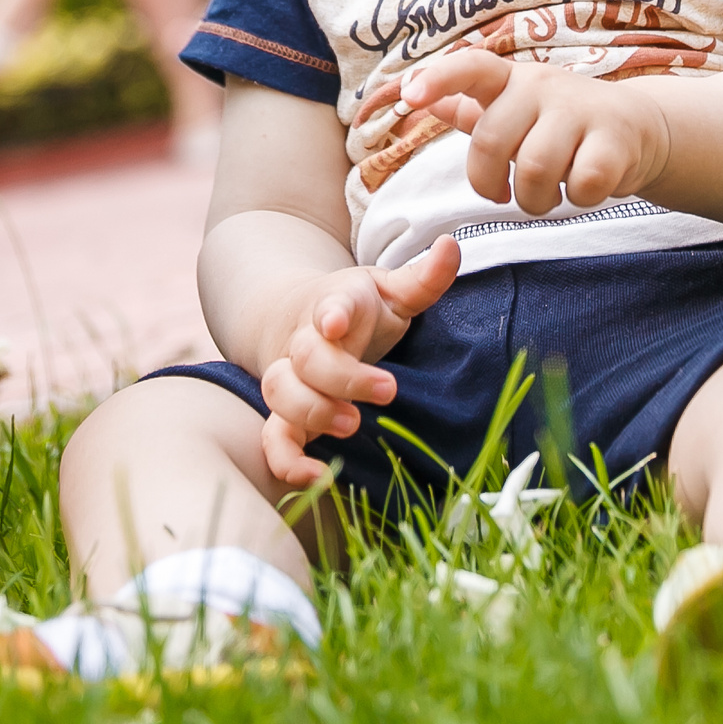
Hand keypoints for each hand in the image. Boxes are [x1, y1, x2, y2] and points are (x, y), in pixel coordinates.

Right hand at [259, 238, 459, 485]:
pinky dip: (287, 461)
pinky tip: (318, 478)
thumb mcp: (390, 289)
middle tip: (387, 390)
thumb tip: (450, 245)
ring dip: (312, 411)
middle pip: (307, 355)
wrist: (299, 320)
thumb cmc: (359, 309)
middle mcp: (305, 340)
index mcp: (336, 304)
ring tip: (352, 426)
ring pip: (279, 392)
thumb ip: (423, 277)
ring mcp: (290, 378)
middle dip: (341, 376)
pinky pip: (273, 438)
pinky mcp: (285, 414)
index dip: (332, 312)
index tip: (335, 322)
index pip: (331, 303)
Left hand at [400, 51, 670, 217]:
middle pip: (492, 141)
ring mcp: (582, 110)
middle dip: (491, 184)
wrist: (639, 128)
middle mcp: (543, 86)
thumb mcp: (514, 109)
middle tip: (506, 194)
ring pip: (535, 169)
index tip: (410, 95)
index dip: (439, 79)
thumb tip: (413, 91)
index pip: (470, 66)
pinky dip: (577, 200)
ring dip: (535, 199)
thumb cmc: (561, 122)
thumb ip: (468, 105)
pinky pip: (581, 184)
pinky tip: (584, 189)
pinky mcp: (616, 140)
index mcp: (512, 80)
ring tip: (548, 195)